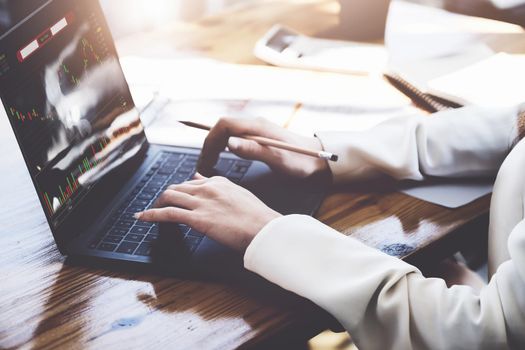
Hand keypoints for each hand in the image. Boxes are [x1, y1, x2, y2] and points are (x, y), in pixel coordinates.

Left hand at [135, 175, 281, 250]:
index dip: (182, 190)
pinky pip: (168, 213)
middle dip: (167, 196)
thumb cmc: (257, 217)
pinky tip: (142, 217)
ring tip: (149, 211)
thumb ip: (223, 188)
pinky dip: (151, 214)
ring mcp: (201, 202)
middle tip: (161, 205)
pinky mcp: (197, 218)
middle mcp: (207, 188)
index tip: (177, 197)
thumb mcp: (240, 195)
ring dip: (157, 203)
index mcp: (219, 183)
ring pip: (169, 196)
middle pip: (178, 187)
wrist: (264, 228)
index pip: (193, 182)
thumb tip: (206, 180)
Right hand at [197, 117, 330, 178]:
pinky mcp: (258, 138)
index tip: (205, 158)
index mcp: (257, 127)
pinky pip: (233, 138)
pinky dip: (222, 147)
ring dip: (214, 146)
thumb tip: (229, 143)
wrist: (318, 161)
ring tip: (208, 165)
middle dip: (209, 145)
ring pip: (226, 133)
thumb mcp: (278, 159)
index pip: (224, 125)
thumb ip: (254, 150)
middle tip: (203, 167)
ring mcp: (256, 130)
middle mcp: (254, 125)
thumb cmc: (300, 161)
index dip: (210, 139)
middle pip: (222, 128)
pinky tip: (221, 158)